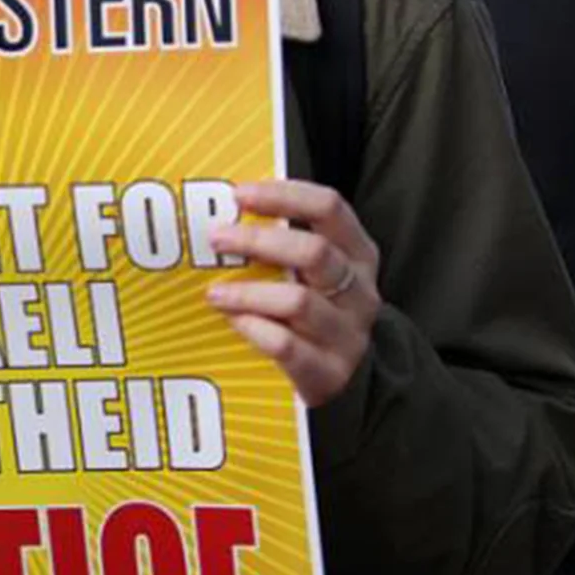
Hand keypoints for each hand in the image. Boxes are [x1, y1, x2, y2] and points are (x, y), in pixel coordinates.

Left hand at [205, 180, 380, 407]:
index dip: (284, 195)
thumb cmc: (319, 311)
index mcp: (358, 253)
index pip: (329, 208)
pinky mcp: (329, 373)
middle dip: (258, 241)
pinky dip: (255, 330)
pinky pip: (287, 346)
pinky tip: (235, 322)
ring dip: (249, 292)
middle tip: (217, 238)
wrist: (348, 380)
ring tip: (214, 292)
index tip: (240, 194)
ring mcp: (348, 334)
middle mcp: (359, 290)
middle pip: (314, 252)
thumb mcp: (316, 274)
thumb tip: (224, 212)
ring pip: (298, 301)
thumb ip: (285, 243)